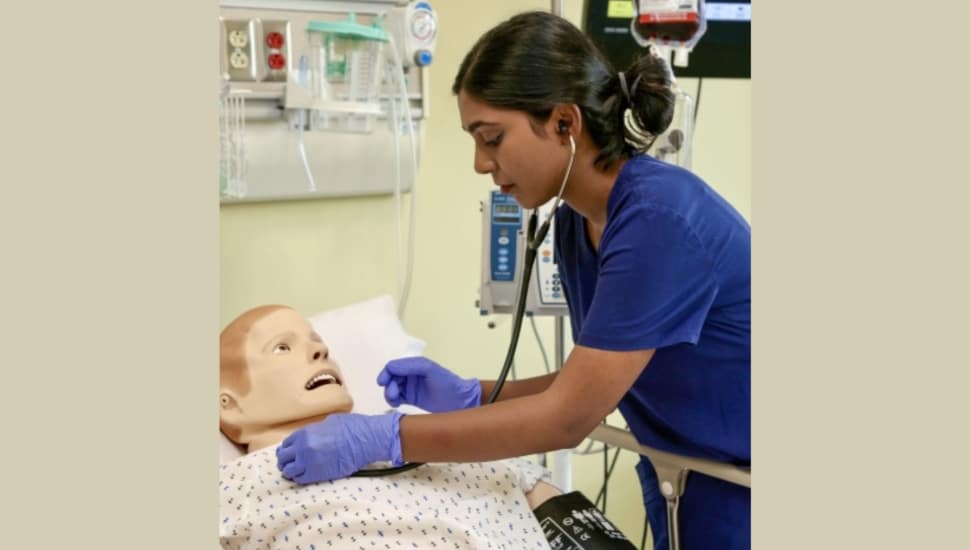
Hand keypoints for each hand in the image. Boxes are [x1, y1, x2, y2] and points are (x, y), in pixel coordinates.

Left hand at [276, 412, 403, 483]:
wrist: (364, 440)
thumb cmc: (351, 428)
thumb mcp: (329, 422)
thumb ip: (316, 430)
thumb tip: (314, 435)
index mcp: (304, 433)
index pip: (286, 444)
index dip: (287, 449)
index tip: (290, 452)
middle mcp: (302, 448)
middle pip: (283, 458)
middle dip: (285, 460)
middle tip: (290, 463)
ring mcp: (308, 462)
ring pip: (288, 471)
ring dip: (290, 471)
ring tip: (295, 471)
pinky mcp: (317, 474)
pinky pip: (300, 479)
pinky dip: (299, 478)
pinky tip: (304, 476)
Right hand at [377, 356, 481, 412]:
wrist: (459, 401)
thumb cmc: (446, 382)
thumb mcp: (428, 369)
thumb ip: (409, 366)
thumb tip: (390, 368)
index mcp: (414, 365)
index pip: (393, 366)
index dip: (386, 373)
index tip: (382, 383)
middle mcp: (411, 374)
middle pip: (391, 378)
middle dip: (388, 385)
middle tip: (393, 395)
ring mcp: (411, 387)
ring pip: (392, 388)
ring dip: (389, 394)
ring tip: (395, 401)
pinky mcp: (412, 399)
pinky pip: (396, 398)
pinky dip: (393, 401)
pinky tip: (397, 404)